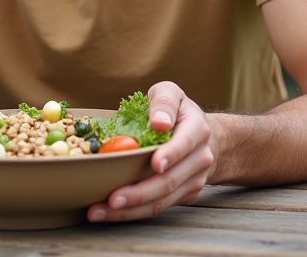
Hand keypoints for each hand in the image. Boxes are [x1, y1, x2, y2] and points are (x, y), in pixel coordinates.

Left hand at [87, 81, 214, 222]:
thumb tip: (158, 123)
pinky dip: (134, 212)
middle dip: (140, 193)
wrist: (205, 137)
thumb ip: (164, 102)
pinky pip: (159, 207)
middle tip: (112, 199)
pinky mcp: (185, 195)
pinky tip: (110, 212)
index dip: (170, 154)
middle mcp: (199, 159)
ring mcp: (193, 180)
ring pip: (162, 201)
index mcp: (196, 130)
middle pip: (169, 181)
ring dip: (131, 209)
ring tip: (100, 211)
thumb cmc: (178, 112)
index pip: (184, 144)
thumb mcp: (171, 93)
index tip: (154, 164)